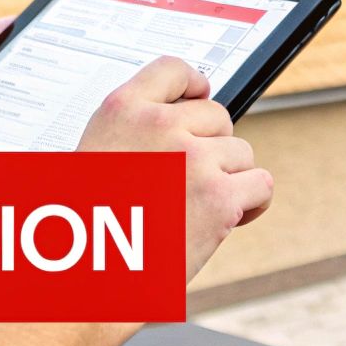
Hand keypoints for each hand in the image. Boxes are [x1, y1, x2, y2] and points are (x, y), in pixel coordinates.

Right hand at [77, 57, 273, 283]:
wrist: (87, 276)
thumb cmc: (85, 227)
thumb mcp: (96, 158)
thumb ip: (136, 133)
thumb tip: (185, 122)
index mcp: (123, 110)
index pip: (173, 69)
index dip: (193, 85)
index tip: (199, 97)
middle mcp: (160, 125)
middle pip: (218, 117)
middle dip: (212, 147)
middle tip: (189, 182)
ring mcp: (193, 158)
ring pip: (242, 153)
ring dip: (229, 178)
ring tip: (196, 206)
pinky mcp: (219, 196)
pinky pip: (260, 185)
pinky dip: (251, 203)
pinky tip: (228, 219)